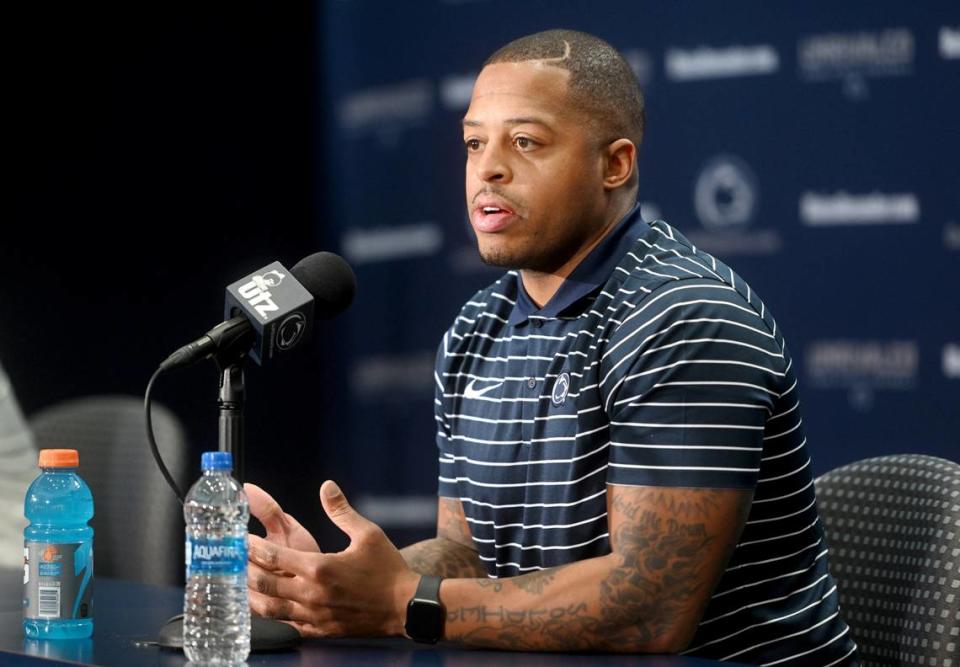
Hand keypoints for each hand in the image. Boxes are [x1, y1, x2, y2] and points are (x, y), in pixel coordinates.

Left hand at [247, 480, 419, 637]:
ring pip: (270, 608)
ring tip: (239, 585)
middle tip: (231, 561)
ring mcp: (314, 615)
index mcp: (319, 567)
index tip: (240, 538)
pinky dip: (271, 615)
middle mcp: (311, 594)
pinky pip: (287, 624)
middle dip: (244, 570)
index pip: (273, 555)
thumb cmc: (388, 569)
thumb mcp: (368, 533)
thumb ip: (341, 510)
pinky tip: (266, 608)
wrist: (404, 607)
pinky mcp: (320, 629)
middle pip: (264, 583)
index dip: (252, 546)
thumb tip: (327, 487)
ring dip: (251, 595)